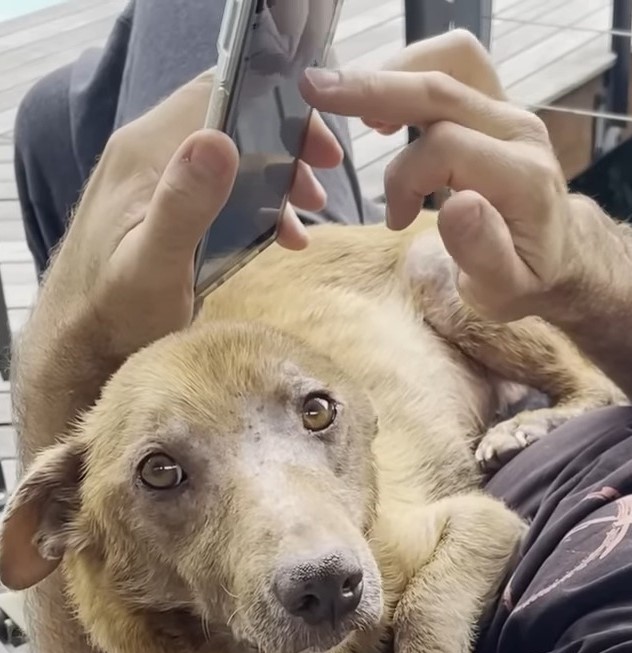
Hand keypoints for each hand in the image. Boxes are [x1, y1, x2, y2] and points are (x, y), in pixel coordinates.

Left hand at [47, 69, 342, 357]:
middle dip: (282, 148)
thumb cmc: (114, 312)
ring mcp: (153, 181)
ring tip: (308, 213)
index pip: (217, 95)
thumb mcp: (154, 265)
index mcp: (145, 154)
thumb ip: (183, 204)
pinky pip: (217, 187)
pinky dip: (255, 204)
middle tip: (318, 185)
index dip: (274, 109)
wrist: (79, 346)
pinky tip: (279, 236)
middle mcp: (146, 154)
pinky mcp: (161, 207)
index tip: (317, 148)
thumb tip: (218, 142)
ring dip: (274, 179)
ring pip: (227, 157)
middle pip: (227, 122)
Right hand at [299, 30, 579, 323]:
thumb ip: (483, 252)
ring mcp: (511, 112)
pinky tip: (384, 107)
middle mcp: (522, 133)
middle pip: (443, 87)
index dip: (404, 178)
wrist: (561, 257)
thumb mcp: (505, 290)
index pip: (446, 148)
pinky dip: (413, 74)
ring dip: (396, 72)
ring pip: (451, 61)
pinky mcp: (498, 106)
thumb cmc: (526, 279)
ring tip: (352, 101)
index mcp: (524, 180)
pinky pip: (456, 66)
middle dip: (375, 88)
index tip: (397, 221)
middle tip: (317, 90)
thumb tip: (457, 204)